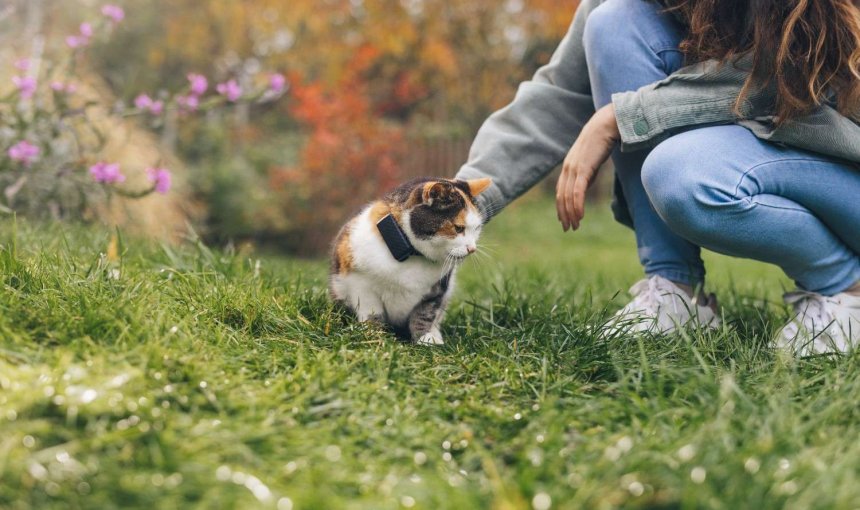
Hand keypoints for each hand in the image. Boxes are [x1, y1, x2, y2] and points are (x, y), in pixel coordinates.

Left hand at [556, 103, 619, 230]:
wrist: (607, 124)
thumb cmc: (602, 140)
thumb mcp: (591, 161)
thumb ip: (586, 174)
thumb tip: (584, 187)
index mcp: (568, 167)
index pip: (561, 192)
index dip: (561, 207)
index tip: (565, 220)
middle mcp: (567, 168)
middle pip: (562, 197)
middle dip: (564, 214)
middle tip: (569, 228)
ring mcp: (574, 168)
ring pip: (569, 197)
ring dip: (571, 213)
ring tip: (575, 226)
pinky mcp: (582, 168)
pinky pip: (577, 191)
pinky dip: (577, 205)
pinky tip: (580, 215)